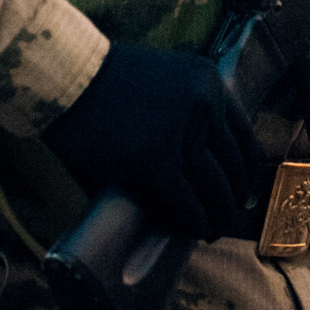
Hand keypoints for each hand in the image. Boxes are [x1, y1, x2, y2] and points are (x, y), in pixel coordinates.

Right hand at [43, 43, 259, 242]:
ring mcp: (183, 132)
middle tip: (227, 216)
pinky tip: (195, 233)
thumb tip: (199, 162)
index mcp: (209, 81)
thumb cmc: (101, 81)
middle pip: (233, 164)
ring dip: (218, 215)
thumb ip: (184, 115)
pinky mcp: (156, 162)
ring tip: (213, 231)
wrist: (63, 76)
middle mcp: (205, 103)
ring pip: (214, 187)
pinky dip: (195, 222)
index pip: (244, 134)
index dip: (246, 169)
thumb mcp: (160, 83)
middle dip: (233, 197)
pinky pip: (187, 202)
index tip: (242, 188)